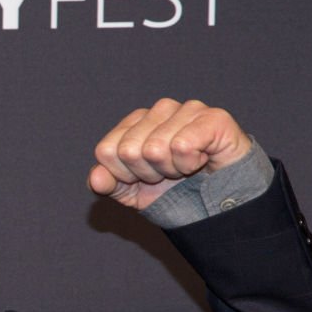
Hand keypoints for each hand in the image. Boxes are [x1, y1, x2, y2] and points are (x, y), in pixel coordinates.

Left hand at [88, 98, 251, 210]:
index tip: (143, 178)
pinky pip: (183, 145)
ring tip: (186, 167)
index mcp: (134, 123)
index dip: (123, 175)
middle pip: (129, 150)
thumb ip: (107, 184)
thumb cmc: (173, 191)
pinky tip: (202, 160)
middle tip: (168, 174)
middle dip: (148, 174)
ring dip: (171, 170)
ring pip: (155, 149)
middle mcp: (158, 110)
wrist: (215, 201)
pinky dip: (190, 164)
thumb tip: (96, 179)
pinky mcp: (212, 117)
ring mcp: (185, 109)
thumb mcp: (131, 193)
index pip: (106, 151)